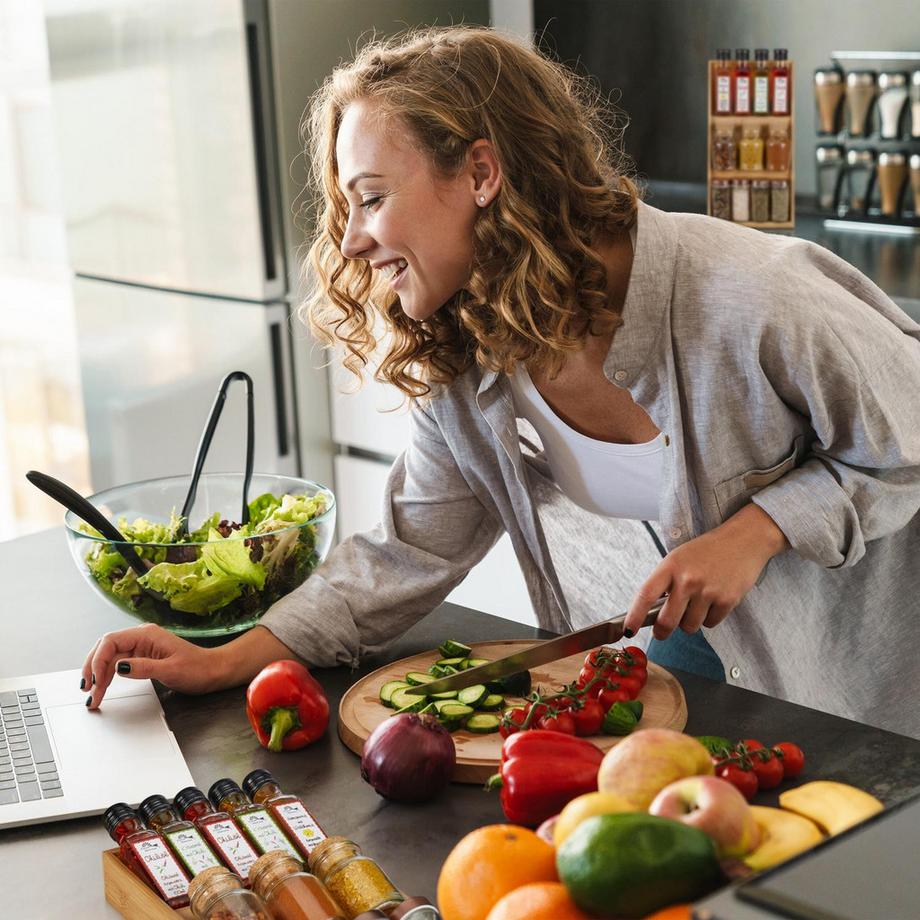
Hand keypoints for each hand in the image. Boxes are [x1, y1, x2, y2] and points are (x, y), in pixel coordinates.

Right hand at [82, 624, 220, 708]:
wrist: (213, 671)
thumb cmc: (198, 668)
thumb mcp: (171, 670)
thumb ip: (144, 667)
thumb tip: (118, 667)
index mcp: (147, 634)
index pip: (111, 640)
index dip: (98, 659)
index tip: (95, 680)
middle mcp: (142, 637)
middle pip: (106, 648)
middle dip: (93, 668)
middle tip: (87, 689)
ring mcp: (141, 647)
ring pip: (110, 658)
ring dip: (99, 675)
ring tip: (93, 696)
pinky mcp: (143, 658)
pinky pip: (119, 665)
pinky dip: (109, 677)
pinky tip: (103, 688)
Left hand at [625, 503, 787, 640]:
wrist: (744, 540)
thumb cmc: (707, 550)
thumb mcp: (679, 558)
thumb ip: (666, 582)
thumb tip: (652, 612)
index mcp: (671, 566)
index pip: (645, 595)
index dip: (634, 616)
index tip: (628, 630)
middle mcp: (688, 579)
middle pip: (667, 621)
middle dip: (662, 632)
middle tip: (662, 632)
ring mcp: (708, 591)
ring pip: (689, 626)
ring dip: (689, 623)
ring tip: (695, 606)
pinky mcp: (727, 600)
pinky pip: (710, 624)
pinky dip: (709, 619)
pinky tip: (712, 602)